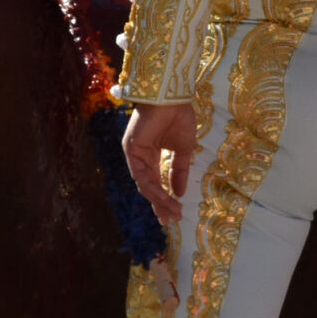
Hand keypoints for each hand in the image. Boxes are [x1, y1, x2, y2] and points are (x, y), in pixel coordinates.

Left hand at [122, 102, 200, 226]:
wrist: (173, 97)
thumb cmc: (179, 118)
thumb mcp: (184, 150)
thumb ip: (179, 171)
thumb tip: (180, 193)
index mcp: (152, 155)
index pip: (156, 182)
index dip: (164, 199)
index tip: (174, 213)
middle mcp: (140, 157)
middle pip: (148, 187)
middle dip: (160, 204)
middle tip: (170, 219)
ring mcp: (134, 154)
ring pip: (145, 185)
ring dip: (158, 200)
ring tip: (171, 212)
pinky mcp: (131, 151)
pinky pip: (142, 176)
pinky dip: (153, 189)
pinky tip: (165, 198)